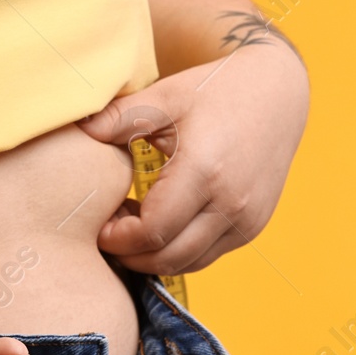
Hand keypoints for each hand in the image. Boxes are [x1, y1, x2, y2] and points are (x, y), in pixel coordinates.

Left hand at [78, 39, 308, 274]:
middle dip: (129, 254)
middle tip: (107, 232)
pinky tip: (160, 225)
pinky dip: (177, 251)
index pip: (151, 232)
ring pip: (187, 264)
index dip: (117, 237)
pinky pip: (206, 256)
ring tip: (132, 226)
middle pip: (167, 258)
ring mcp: (246, 220)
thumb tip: (77, 131)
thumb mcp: (165, 95)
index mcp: (205, 171)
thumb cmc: (215, 90)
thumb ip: (118, 117)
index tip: (99, 223)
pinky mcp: (253, 227)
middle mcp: (231, 203)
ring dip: (153, 257)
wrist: (278, 93)